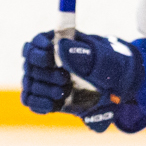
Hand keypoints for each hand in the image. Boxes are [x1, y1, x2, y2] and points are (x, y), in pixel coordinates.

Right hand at [21, 31, 145, 133]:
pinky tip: (54, 104)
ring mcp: (44, 79)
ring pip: (29, 84)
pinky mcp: (46, 97)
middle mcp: (47, 60)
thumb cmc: (109, 67)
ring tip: (64, 91)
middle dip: (45, 74)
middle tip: (64, 79)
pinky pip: (30, 101)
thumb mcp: (102, 59)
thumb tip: (60, 46)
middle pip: (29, 64)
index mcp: (58, 42)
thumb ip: (81, 53)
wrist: (116, 88)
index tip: (50, 55)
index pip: (35, 42)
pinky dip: (39, 104)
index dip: (38, 50)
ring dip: (44, 89)